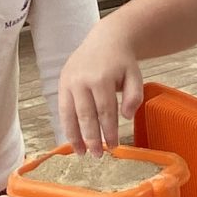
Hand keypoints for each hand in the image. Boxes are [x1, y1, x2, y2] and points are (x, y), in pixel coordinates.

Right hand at [58, 23, 144, 154]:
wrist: (106, 40)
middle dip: (92, 138)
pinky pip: (62, 109)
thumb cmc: (122, 62)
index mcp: (101, 78)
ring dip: (75, 136)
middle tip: (97, 156)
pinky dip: (66, 126)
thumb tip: (126, 117)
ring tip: (81, 153)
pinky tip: (72, 139)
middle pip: (86, 115)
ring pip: (70, 114)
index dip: (109, 131)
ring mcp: (69, 81)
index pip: (105, 111)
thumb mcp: (135, 75)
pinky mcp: (62, 83)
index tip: (114, 146)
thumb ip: (134, 95)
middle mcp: (81, 80)